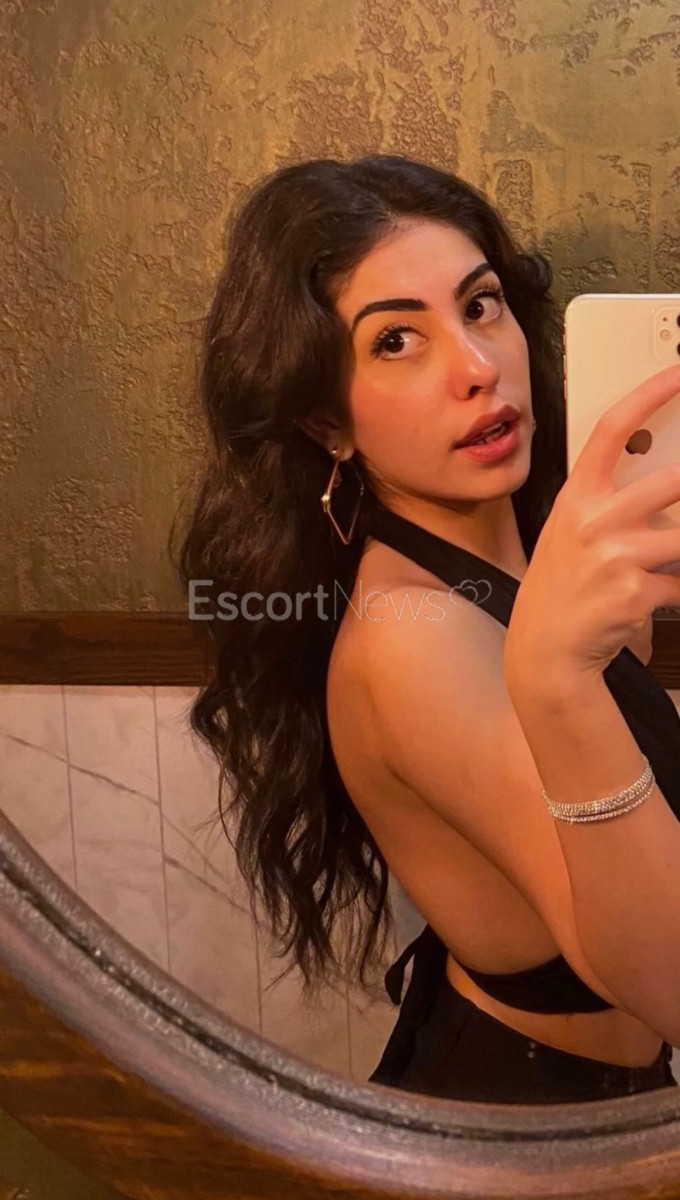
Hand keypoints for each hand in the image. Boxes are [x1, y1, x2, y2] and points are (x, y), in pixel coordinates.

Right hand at [504, 363, 679, 685]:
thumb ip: (610, 504)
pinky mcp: (636, 592)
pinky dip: (674, 591)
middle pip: (673, 481)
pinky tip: (651, 598)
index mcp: (577, 498)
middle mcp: (595, 521)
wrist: (546, 648)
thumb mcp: (572, 533)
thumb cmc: (563, 585)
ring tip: (659, 558)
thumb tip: (668, 483)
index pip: (612, 429)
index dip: (650, 393)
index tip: (679, 370)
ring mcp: (616, 556)